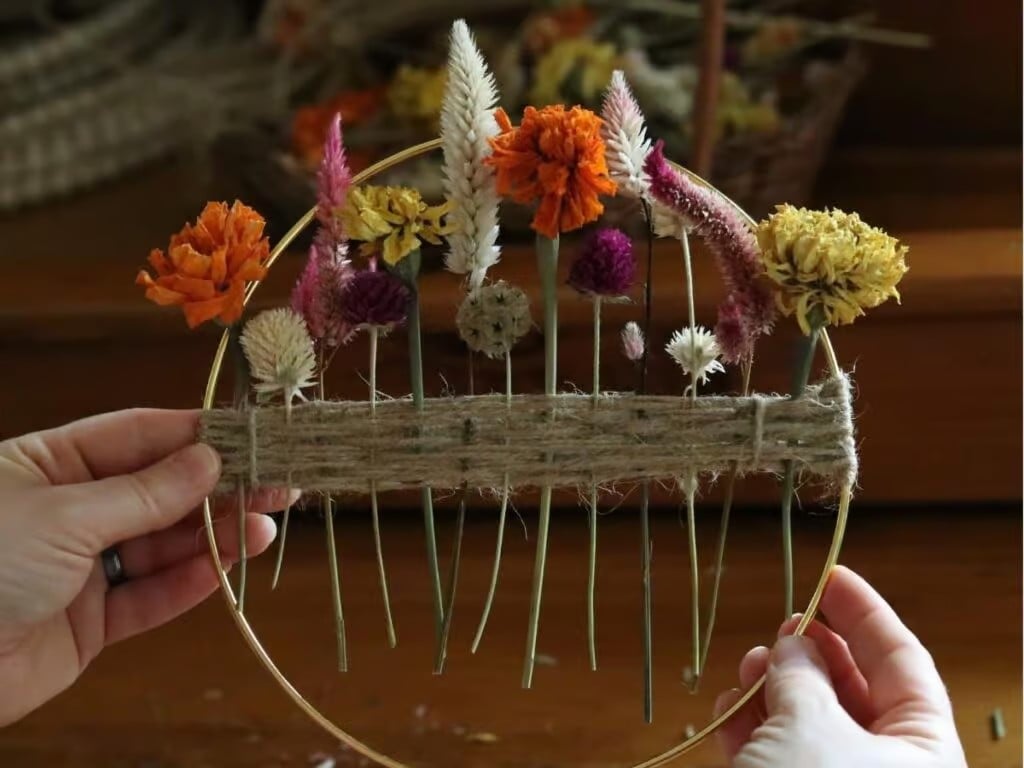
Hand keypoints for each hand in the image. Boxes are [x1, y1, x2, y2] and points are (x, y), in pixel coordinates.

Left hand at [0, 409, 287, 724]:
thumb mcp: (64, 516)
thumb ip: (144, 493)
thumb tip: (210, 459)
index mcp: (47, 464)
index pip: (136, 437)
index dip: (195, 434)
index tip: (253, 434)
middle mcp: (68, 510)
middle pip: (158, 492)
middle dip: (218, 488)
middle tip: (280, 482)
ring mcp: (79, 569)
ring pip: (161, 546)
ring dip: (215, 535)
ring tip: (267, 524)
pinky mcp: (89, 624)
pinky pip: (148, 598)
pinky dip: (189, 583)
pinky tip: (229, 565)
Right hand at [714, 566, 966, 767]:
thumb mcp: (808, 728)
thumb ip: (801, 675)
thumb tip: (793, 644)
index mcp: (924, 752)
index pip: (904, 664)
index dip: (866, 615)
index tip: (831, 576)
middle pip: (856, 692)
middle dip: (812, 654)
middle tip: (780, 626)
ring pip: (812, 723)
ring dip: (774, 688)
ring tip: (747, 667)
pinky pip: (782, 757)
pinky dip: (754, 730)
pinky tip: (729, 709)